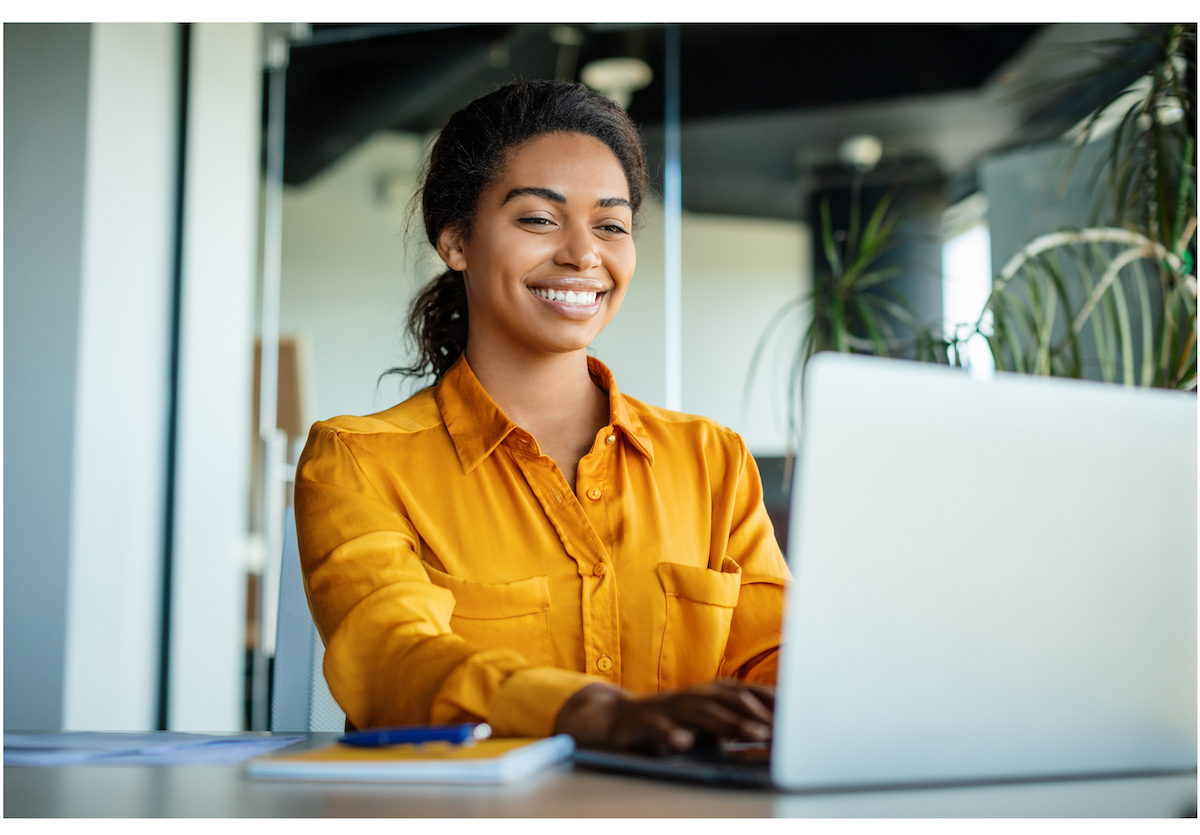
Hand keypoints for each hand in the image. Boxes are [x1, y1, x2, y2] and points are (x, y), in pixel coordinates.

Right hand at [552, 680, 774, 752]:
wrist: (615, 719)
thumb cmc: (669, 722)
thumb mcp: (705, 723)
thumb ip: (735, 725)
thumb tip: (774, 735)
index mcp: (710, 694)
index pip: (748, 693)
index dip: (774, 703)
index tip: (802, 715)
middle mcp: (693, 697)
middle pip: (731, 700)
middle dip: (760, 714)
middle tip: (786, 729)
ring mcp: (669, 709)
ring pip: (702, 713)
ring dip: (730, 724)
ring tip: (754, 736)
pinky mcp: (645, 723)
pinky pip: (659, 729)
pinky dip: (671, 735)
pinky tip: (684, 744)